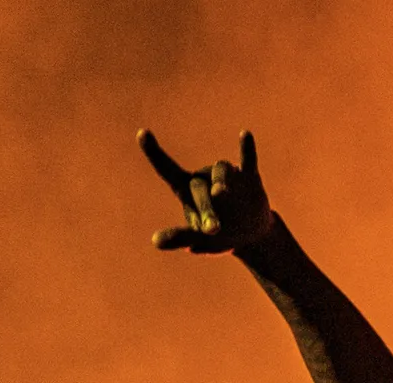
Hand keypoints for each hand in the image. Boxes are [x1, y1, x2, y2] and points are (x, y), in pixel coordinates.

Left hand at [139, 129, 275, 253]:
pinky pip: (248, 159)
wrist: (251, 235)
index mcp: (187, 190)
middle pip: (198, 187)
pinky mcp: (249, 177)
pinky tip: (245, 135)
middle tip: (212, 230)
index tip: (141, 132)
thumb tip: (155, 241)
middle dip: (205, 209)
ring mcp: (229, 175)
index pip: (166, 169)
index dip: (153, 151)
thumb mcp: (197, 238)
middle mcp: (205, 178)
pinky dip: (246, 149)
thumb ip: (178, 237)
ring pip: (221, 170)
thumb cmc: (217, 235)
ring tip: (221, 194)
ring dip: (221, 182)